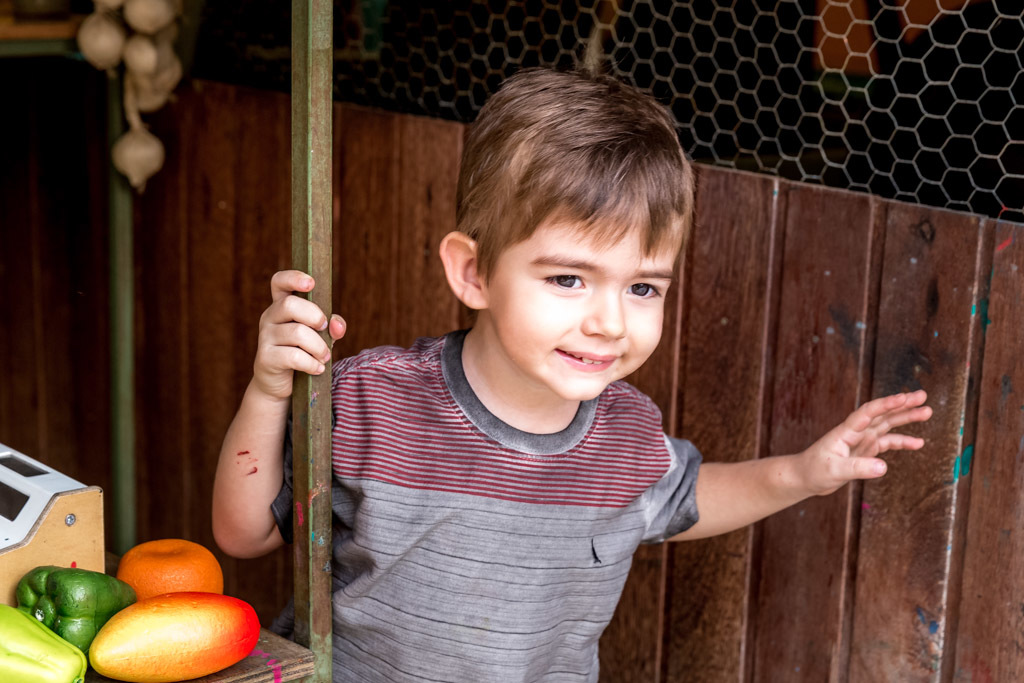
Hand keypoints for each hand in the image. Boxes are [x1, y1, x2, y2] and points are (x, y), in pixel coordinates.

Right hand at [252, 270, 345, 399]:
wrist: (282, 384)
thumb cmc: (303, 353)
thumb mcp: (320, 336)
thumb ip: (332, 326)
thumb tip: (337, 324)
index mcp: (282, 306)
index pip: (279, 282)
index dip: (293, 278)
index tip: (311, 283)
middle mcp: (270, 317)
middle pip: (290, 305)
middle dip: (315, 316)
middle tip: (325, 328)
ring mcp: (265, 337)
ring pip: (296, 333)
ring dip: (318, 346)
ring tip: (324, 356)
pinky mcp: (265, 358)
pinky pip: (294, 356)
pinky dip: (311, 363)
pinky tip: (318, 369)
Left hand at [800, 390, 931, 495]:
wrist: (805, 477)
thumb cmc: (814, 470)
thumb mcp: (835, 470)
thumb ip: (858, 468)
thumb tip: (883, 467)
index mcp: (846, 431)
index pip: (868, 412)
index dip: (886, 404)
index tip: (904, 397)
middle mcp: (856, 432)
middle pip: (882, 414)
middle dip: (902, 405)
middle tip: (923, 396)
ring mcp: (862, 440)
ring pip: (887, 425)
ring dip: (906, 418)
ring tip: (927, 412)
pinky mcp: (865, 451)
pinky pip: (887, 443)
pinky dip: (902, 442)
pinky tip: (918, 443)